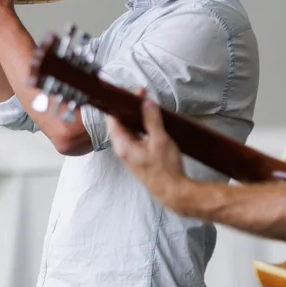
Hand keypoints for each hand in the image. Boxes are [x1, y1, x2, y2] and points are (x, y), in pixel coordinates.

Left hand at [107, 91, 191, 210]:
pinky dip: (140, 129)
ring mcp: (130, 155)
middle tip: (142, 98)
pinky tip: (151, 124)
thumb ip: (152, 119)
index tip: (131, 95)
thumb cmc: (165, 168)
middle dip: (130, 110)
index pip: (113, 119)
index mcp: (122, 145)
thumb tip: (147, 102)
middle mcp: (123, 150)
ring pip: (128, 132)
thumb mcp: (160, 140)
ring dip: (136, 119)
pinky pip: (135, 139)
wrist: (173, 191)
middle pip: (120, 124)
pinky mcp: (138, 158)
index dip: (120, 104)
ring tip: (147, 108)